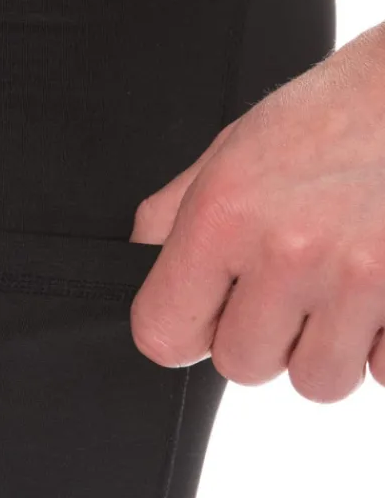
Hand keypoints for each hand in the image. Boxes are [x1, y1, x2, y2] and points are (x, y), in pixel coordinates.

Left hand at [128, 21, 384, 402]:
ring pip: (317, 381)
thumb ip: (172, 216)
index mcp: (225, 216)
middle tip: (286, 288)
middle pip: (241, 366)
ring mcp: (362, 278)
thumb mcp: (229, 151)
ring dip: (324, 350)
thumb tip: (137, 262)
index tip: (203, 314)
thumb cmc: (331, 116)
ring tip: (336, 292)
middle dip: (260, 338)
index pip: (163, 334)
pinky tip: (380, 295)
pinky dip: (382, 347)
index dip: (182, 329)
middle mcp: (289, 251)